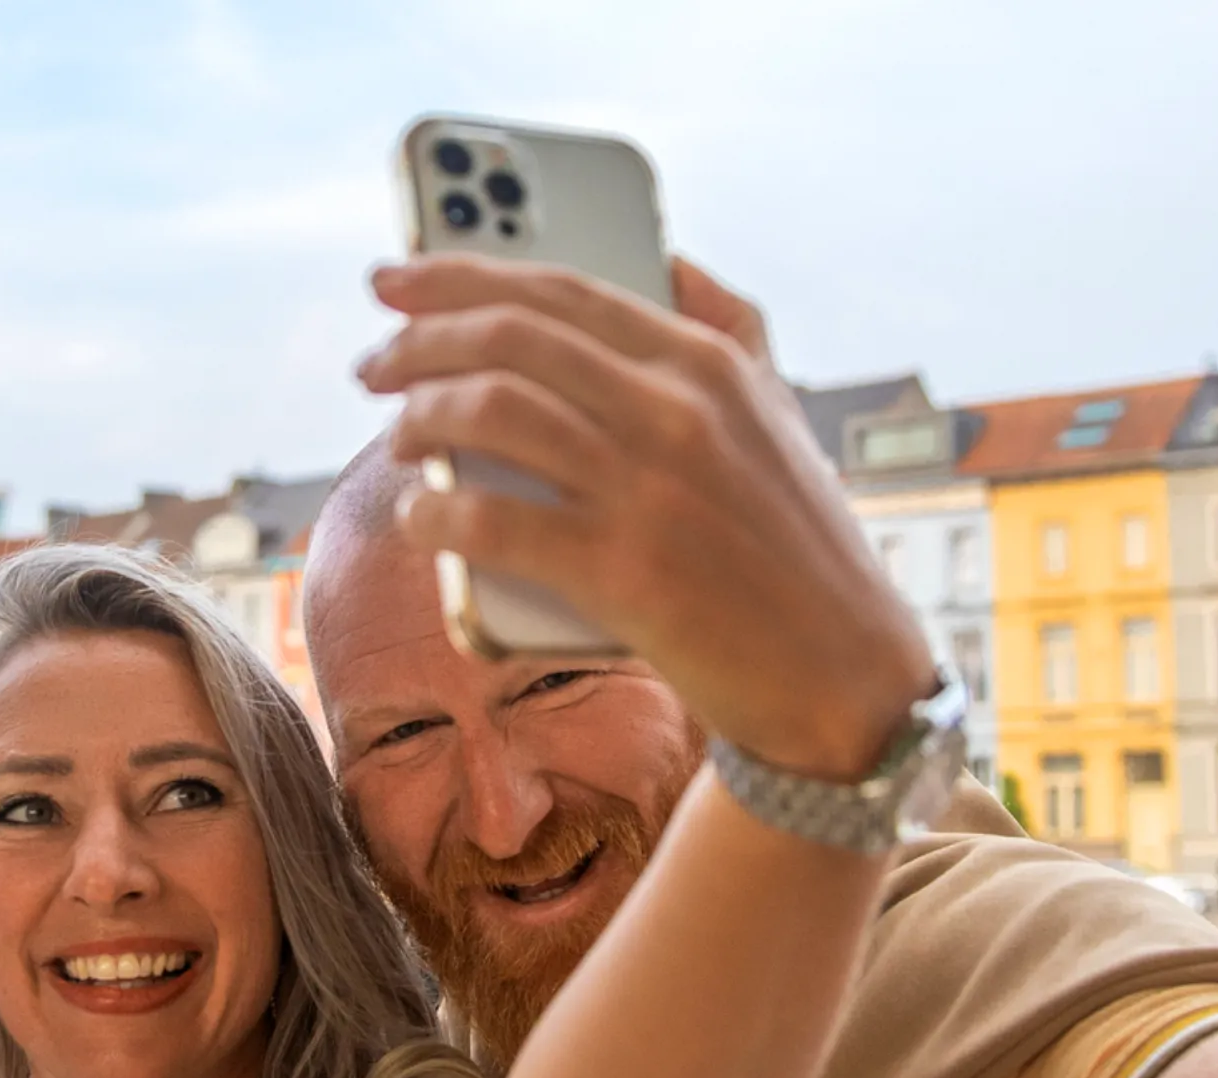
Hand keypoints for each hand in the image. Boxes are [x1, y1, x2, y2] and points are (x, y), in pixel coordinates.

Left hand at [356, 252, 934, 780]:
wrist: (844, 676)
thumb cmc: (803, 554)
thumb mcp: (782, 420)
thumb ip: (734, 330)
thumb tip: (673, 260)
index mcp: (708, 363)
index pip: (558, 290)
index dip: (458, 274)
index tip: (396, 281)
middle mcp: (676, 411)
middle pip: (509, 337)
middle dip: (416, 341)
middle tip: (372, 366)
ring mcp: (648, 490)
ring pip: (492, 411)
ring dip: (418, 417)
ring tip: (398, 439)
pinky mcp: (624, 573)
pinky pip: (494, 520)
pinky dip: (436, 513)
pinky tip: (418, 518)